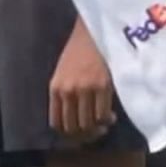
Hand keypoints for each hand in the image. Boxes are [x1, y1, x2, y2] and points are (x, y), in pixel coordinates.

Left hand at [49, 19, 117, 143]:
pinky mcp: (102, 87)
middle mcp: (67, 91)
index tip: (78, 132)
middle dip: (84, 134)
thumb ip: (65, 93)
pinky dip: (107, 120)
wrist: (93, 31)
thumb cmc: (78, 51)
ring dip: (97, 129)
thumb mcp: (63, 72)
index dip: (68, 133)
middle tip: (94, 131)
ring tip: (103, 123)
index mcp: (55, 88)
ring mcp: (84, 90)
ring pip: (89, 124)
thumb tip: (73, 119)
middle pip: (73, 127)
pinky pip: (103, 115)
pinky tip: (110, 115)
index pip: (56, 123)